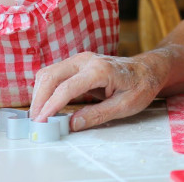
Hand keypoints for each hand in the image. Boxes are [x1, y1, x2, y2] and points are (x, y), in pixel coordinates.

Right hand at [29, 51, 166, 130]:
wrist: (148, 69)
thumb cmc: (140, 86)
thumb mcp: (124, 106)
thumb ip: (97, 115)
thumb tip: (71, 124)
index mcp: (99, 70)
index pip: (67, 88)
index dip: (51, 106)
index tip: (41, 122)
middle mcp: (86, 60)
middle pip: (51, 76)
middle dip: (39, 99)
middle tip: (35, 121)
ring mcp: (80, 59)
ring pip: (49, 73)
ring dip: (39, 93)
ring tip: (39, 115)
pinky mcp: (77, 64)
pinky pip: (54, 74)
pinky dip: (46, 88)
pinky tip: (46, 104)